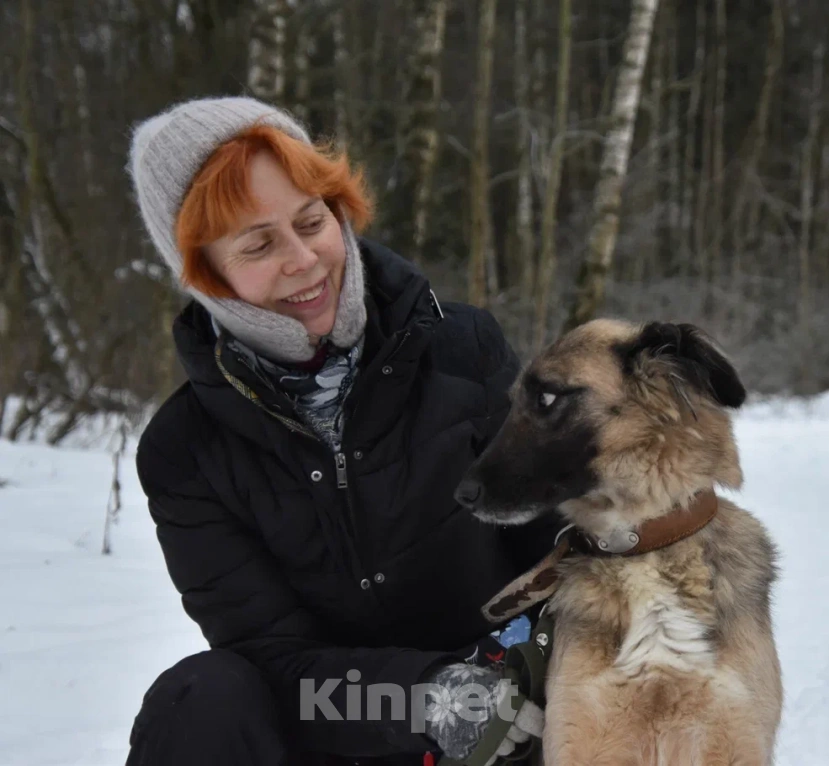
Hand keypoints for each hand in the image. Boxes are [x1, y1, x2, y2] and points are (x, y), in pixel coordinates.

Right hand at [421, 662, 542, 763]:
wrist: (432, 694)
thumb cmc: (464, 683)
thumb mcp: (489, 681)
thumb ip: (509, 694)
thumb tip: (527, 704)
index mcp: (505, 700)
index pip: (533, 719)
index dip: (536, 722)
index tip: (535, 723)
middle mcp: (499, 722)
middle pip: (520, 736)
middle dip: (517, 730)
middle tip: (508, 723)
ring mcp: (485, 740)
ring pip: (507, 749)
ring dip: (503, 741)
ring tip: (492, 730)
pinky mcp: (472, 753)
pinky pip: (491, 759)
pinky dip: (488, 751)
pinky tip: (481, 739)